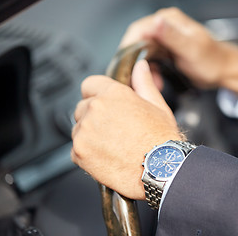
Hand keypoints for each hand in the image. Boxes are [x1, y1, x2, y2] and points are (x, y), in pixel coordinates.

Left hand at [71, 60, 181, 199]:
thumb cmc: (162, 140)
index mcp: (113, 94)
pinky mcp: (79, 153)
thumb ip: (143, 83)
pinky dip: (87, 154)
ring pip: (78, 129)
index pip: (89, 84)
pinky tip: (107, 157)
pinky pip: (76, 150)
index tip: (104, 105)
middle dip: (94, 116)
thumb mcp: (157, 105)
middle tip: (114, 129)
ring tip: (113, 145)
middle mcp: (95, 109)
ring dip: (89, 135)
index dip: (97, 94)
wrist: (161, 170)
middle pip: (82, 107)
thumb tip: (140, 67)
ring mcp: (84, 132)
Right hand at [120, 7, 237, 93]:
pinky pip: (149, 61)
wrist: (223, 70)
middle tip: (132, 80)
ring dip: (141, 70)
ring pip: (141, 53)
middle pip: (137, 42)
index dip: (128, 48)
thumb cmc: (212, 60)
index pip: (138, 30)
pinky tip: (155, 82)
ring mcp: (164, 39)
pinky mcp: (165, 51)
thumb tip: (156, 22)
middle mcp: (164, 27)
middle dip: (133, 63)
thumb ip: (172, 36)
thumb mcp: (191, 49)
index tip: (123, 66)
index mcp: (169, 21)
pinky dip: (149, 72)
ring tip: (147, 84)